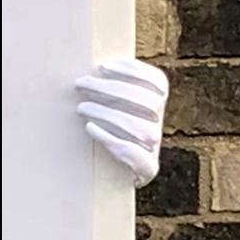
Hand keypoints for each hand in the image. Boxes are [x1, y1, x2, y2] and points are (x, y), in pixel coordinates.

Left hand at [75, 57, 167, 187]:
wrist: (114, 173)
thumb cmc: (107, 129)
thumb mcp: (113, 106)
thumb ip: (109, 88)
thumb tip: (93, 68)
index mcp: (157, 104)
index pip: (157, 82)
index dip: (133, 71)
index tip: (103, 67)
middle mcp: (160, 123)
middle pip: (146, 101)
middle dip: (111, 89)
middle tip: (80, 83)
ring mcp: (156, 146)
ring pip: (140, 126)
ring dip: (108, 113)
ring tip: (81, 107)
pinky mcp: (147, 168)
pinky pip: (132, 152)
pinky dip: (109, 138)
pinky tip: (90, 128)